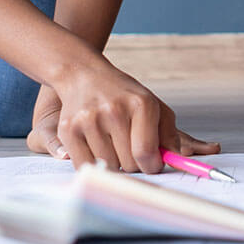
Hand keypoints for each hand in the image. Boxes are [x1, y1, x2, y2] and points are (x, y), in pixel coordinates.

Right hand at [25, 65, 216, 171]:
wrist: (83, 75)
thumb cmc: (123, 96)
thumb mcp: (153, 106)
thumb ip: (169, 134)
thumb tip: (175, 160)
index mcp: (140, 104)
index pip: (146, 153)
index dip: (152, 166)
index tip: (151, 164)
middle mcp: (114, 110)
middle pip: (129, 164)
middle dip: (133, 164)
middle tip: (128, 148)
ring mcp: (89, 120)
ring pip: (109, 167)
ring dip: (113, 163)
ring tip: (111, 143)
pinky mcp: (68, 130)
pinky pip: (86, 166)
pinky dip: (94, 163)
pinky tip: (96, 147)